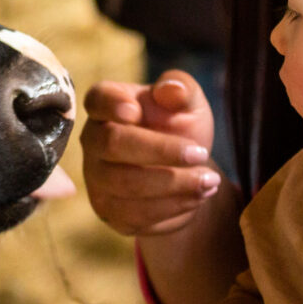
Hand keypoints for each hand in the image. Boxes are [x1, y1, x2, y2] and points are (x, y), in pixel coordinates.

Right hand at [79, 70, 220, 236]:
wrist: (183, 172)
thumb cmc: (179, 127)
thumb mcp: (189, 104)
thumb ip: (182, 89)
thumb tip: (171, 90)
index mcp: (107, 105)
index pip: (98, 99)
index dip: (112, 104)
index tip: (136, 111)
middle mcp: (93, 141)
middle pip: (113, 144)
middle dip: (161, 150)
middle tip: (202, 154)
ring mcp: (96, 179)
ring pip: (126, 185)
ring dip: (173, 185)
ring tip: (209, 181)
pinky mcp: (109, 211)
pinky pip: (136, 215)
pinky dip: (172, 207)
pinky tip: (197, 198)